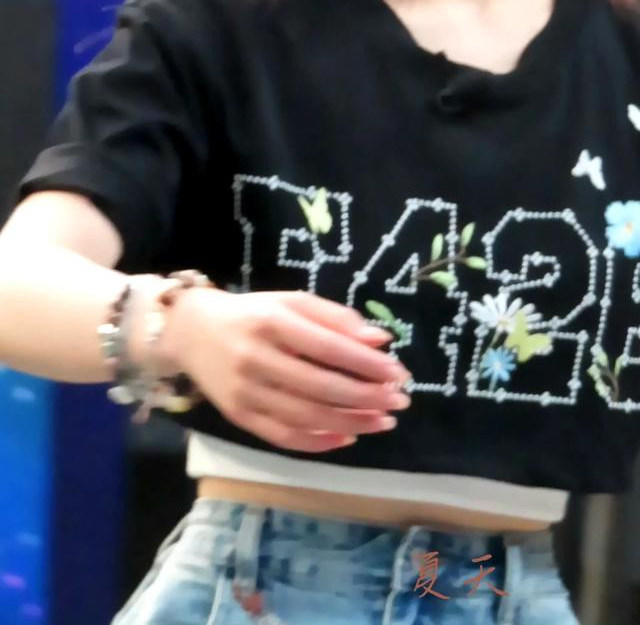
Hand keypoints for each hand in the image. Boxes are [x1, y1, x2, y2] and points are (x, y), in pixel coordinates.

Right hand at [163, 287, 410, 453]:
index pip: (329, 347)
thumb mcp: (291, 302)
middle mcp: (256, 358)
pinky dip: (320, 441)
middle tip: (399, 401)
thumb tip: (380, 340)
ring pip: (307, 416)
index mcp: (271, 322)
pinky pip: (285, 437)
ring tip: (383, 421)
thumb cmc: (252, 314)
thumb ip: (335, 318)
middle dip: (367, 397)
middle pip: (321, 386)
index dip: (367, 364)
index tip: (398, 373)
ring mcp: (245, 392)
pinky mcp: (239, 417)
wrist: (191, 332)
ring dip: (352, 422)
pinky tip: (348, 436)